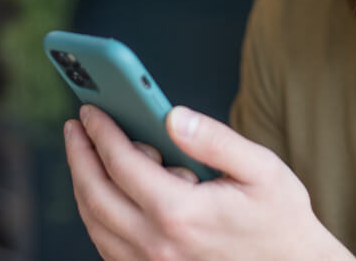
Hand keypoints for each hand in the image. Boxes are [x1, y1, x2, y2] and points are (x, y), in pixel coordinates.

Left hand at [64, 104, 355, 259]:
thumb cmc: (280, 219)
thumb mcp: (262, 168)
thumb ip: (215, 139)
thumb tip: (173, 115)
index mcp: (181, 213)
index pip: (122, 164)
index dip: (102, 132)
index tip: (90, 110)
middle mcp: (158, 245)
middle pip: (95, 194)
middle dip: (80, 155)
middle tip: (75, 127)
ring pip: (94, 223)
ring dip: (83, 184)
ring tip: (84, 154)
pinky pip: (107, 246)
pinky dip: (96, 215)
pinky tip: (103, 191)